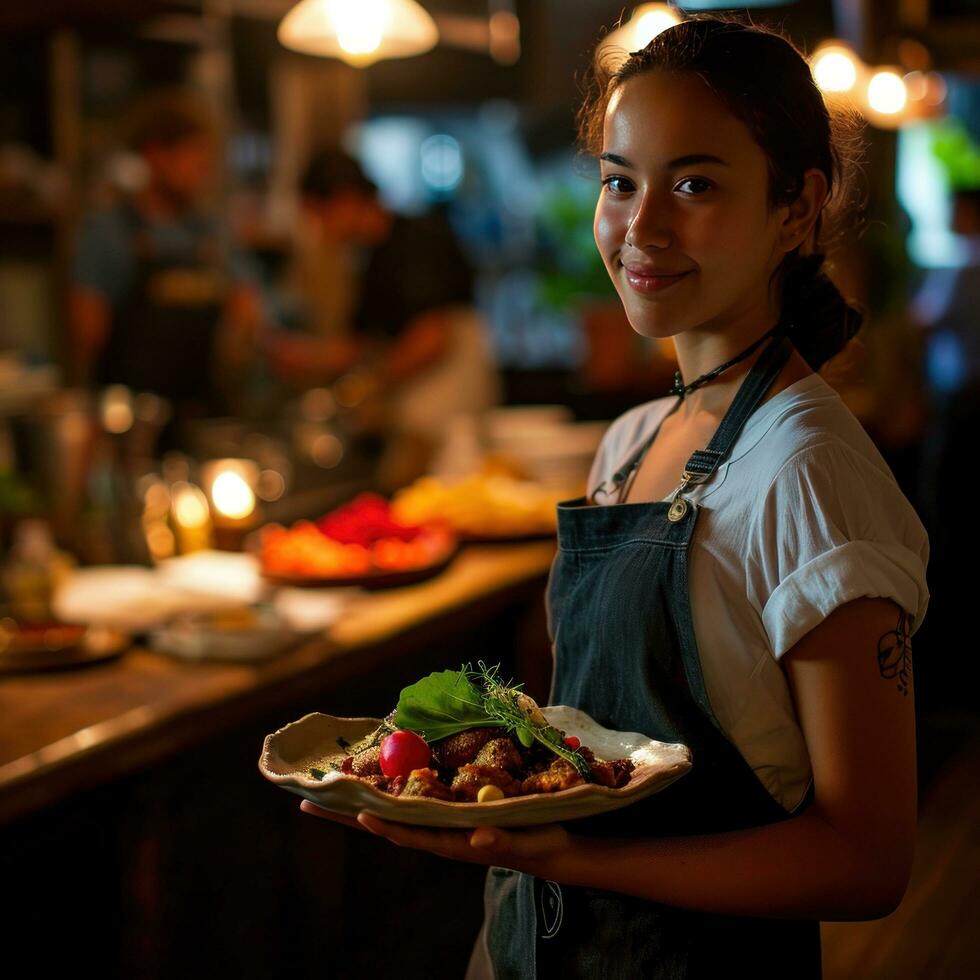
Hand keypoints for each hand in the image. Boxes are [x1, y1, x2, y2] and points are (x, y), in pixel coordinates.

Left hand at [299, 800, 570, 876]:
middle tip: (306, 801)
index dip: (382, 824)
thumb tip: (475, 839)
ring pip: (389, 813)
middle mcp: (436, 833)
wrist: (546, 847)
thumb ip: (499, 841)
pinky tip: (369, 784)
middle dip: (346, 814)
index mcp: (451, 841)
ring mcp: (436, 824)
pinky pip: (406, 804)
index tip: (356, 813)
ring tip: (324, 792)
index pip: (409, 833)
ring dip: (355, 804)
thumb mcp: (523, 841)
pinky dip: (383, 794)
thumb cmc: (535, 842)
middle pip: (384, 823)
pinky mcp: (443, 815)